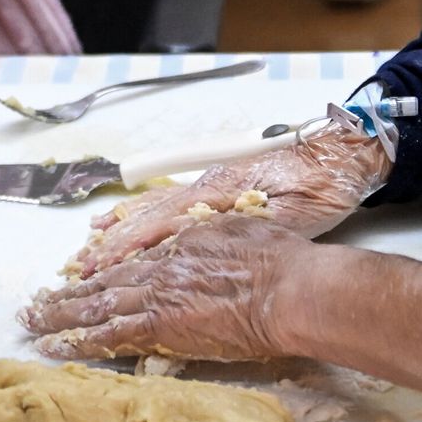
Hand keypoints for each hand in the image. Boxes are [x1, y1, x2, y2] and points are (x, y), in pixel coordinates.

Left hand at [23, 214, 336, 361]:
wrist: (287, 288)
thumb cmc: (278, 260)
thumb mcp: (240, 229)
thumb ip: (213, 237)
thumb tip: (203, 240)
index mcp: (179, 245)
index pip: (129, 263)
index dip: (101, 273)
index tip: (80, 279)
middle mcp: (159, 268)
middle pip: (102, 283)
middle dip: (65, 294)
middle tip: (35, 303)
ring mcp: (155, 298)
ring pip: (94, 307)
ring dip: (58, 316)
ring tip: (31, 322)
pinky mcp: (158, 328)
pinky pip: (107, 336)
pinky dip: (76, 340)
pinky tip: (52, 346)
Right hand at [71, 123, 390, 278]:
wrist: (342, 153)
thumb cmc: (323, 186)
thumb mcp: (293, 215)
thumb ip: (250, 227)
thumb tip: (214, 244)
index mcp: (220, 192)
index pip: (162, 221)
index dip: (127, 245)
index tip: (98, 266)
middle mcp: (207, 184)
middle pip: (149, 215)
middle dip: (113, 244)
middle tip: (79, 267)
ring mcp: (210, 182)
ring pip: (155, 206)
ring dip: (122, 229)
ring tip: (91, 246)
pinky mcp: (219, 185)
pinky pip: (171, 199)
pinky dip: (144, 212)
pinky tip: (129, 218)